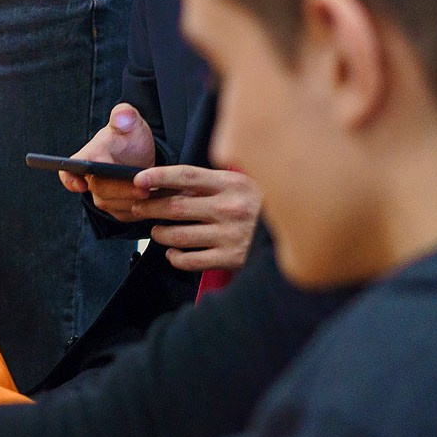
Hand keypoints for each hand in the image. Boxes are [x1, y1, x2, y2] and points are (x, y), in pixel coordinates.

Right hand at [58, 102, 158, 220]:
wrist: (141, 157)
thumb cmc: (130, 138)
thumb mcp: (131, 123)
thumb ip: (126, 116)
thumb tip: (122, 115)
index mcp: (89, 156)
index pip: (68, 170)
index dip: (70, 179)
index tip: (81, 184)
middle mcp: (91, 180)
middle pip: (101, 190)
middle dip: (123, 190)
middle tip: (144, 188)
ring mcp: (103, 196)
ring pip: (115, 206)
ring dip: (134, 200)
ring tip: (154, 191)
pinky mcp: (117, 209)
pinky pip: (127, 215)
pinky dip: (141, 208)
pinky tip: (153, 199)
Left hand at [126, 165, 261, 271]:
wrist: (298, 234)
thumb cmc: (262, 205)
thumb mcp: (242, 183)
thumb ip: (211, 182)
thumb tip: (166, 183)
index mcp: (231, 184)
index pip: (185, 175)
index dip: (157, 176)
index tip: (138, 180)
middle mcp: (230, 208)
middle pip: (175, 207)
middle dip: (149, 208)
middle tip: (138, 208)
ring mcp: (230, 235)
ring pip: (178, 235)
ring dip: (159, 233)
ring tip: (156, 231)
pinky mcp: (232, 259)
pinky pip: (190, 260)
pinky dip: (175, 257)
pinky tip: (173, 252)